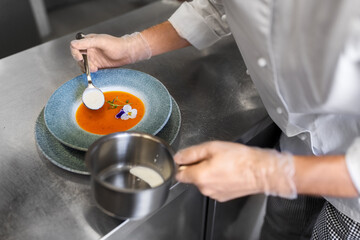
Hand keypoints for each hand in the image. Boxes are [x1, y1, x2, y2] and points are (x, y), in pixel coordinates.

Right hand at [70, 32, 151, 71]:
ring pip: (83, 65)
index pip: (75, 47)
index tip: (80, 59)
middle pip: (77, 57)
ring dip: (87, 68)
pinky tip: (97, 70)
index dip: (75, 53)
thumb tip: (73, 43)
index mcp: (88, 41)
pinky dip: (91, 72)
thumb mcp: (101, 42)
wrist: (128, 53)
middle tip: (91, 66)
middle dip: (82, 63)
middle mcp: (89, 49)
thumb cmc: (117, 45)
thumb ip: (87, 43)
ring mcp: (93, 58)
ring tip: (95, 68)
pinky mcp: (98, 65)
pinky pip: (89, 69)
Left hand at [175, 141, 296, 201]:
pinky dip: (217, 180)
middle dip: (198, 167)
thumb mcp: (213, 147)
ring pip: (204, 182)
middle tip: (212, 157)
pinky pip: (214, 187)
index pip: (179, 174)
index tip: (191, 158)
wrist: (261, 171)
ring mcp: (214, 194)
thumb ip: (192, 153)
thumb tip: (178, 157)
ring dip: (208, 174)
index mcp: (199, 177)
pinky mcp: (223, 197)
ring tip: (223, 164)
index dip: (183, 164)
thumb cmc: (240, 158)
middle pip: (192, 178)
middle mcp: (205, 189)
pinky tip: (228, 172)